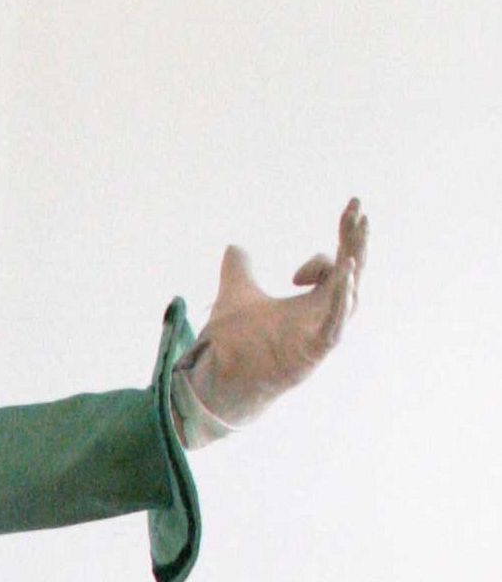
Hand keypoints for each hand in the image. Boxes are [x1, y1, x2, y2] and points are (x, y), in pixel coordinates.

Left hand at [175, 199, 366, 444]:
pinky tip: (347, 274)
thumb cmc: (236, 342)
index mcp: (312, 300)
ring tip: (352, 250)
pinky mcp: (316, 350)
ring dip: (351, 270)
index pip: (339, 259)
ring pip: (350, 296)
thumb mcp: (236, 294)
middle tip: (359, 213)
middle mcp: (323, 313)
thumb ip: (239, 270)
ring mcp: (322, 332)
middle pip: (352, 271)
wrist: (222, 376)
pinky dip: (342, 299)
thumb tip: (235, 247)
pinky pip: (336, 322)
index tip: (352, 205)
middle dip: (356, 241)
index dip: (346, 232)